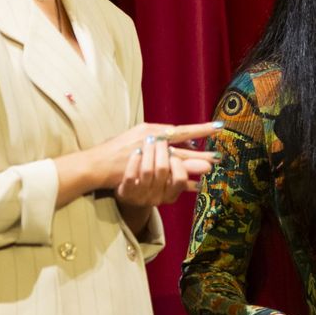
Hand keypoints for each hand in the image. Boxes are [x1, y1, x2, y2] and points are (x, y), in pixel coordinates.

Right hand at [54, 121, 221, 207]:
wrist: (97, 163)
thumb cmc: (118, 148)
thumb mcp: (140, 135)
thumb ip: (161, 136)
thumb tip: (185, 137)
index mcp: (152, 131)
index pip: (180, 130)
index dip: (200, 129)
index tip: (218, 128)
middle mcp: (151, 143)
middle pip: (181, 148)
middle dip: (200, 153)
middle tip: (218, 156)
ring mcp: (147, 159)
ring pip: (174, 162)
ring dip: (193, 166)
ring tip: (210, 168)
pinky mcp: (143, 173)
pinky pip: (165, 179)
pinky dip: (182, 183)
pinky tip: (196, 186)